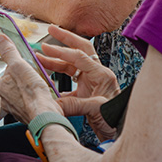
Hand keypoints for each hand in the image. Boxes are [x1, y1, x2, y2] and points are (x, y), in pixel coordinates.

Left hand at [0, 33, 58, 124]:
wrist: (46, 116)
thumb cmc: (33, 94)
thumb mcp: (19, 65)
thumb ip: (9, 51)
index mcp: (1, 87)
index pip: (9, 71)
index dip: (21, 67)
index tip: (29, 68)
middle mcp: (5, 100)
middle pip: (17, 82)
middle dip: (27, 79)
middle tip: (37, 79)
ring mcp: (16, 109)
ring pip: (25, 93)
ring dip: (33, 90)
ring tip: (42, 89)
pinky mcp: (28, 116)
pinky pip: (32, 104)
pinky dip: (37, 100)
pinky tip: (44, 98)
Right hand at [38, 24, 119, 140]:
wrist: (121, 131)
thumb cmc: (115, 120)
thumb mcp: (95, 110)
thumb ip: (73, 104)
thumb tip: (53, 102)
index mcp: (102, 75)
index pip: (79, 56)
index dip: (61, 52)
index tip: (46, 49)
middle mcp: (97, 75)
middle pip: (81, 49)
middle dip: (66, 38)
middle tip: (52, 29)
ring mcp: (92, 81)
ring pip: (72, 64)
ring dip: (56, 60)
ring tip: (40, 57)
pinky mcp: (86, 90)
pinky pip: (70, 78)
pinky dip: (58, 76)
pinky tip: (48, 78)